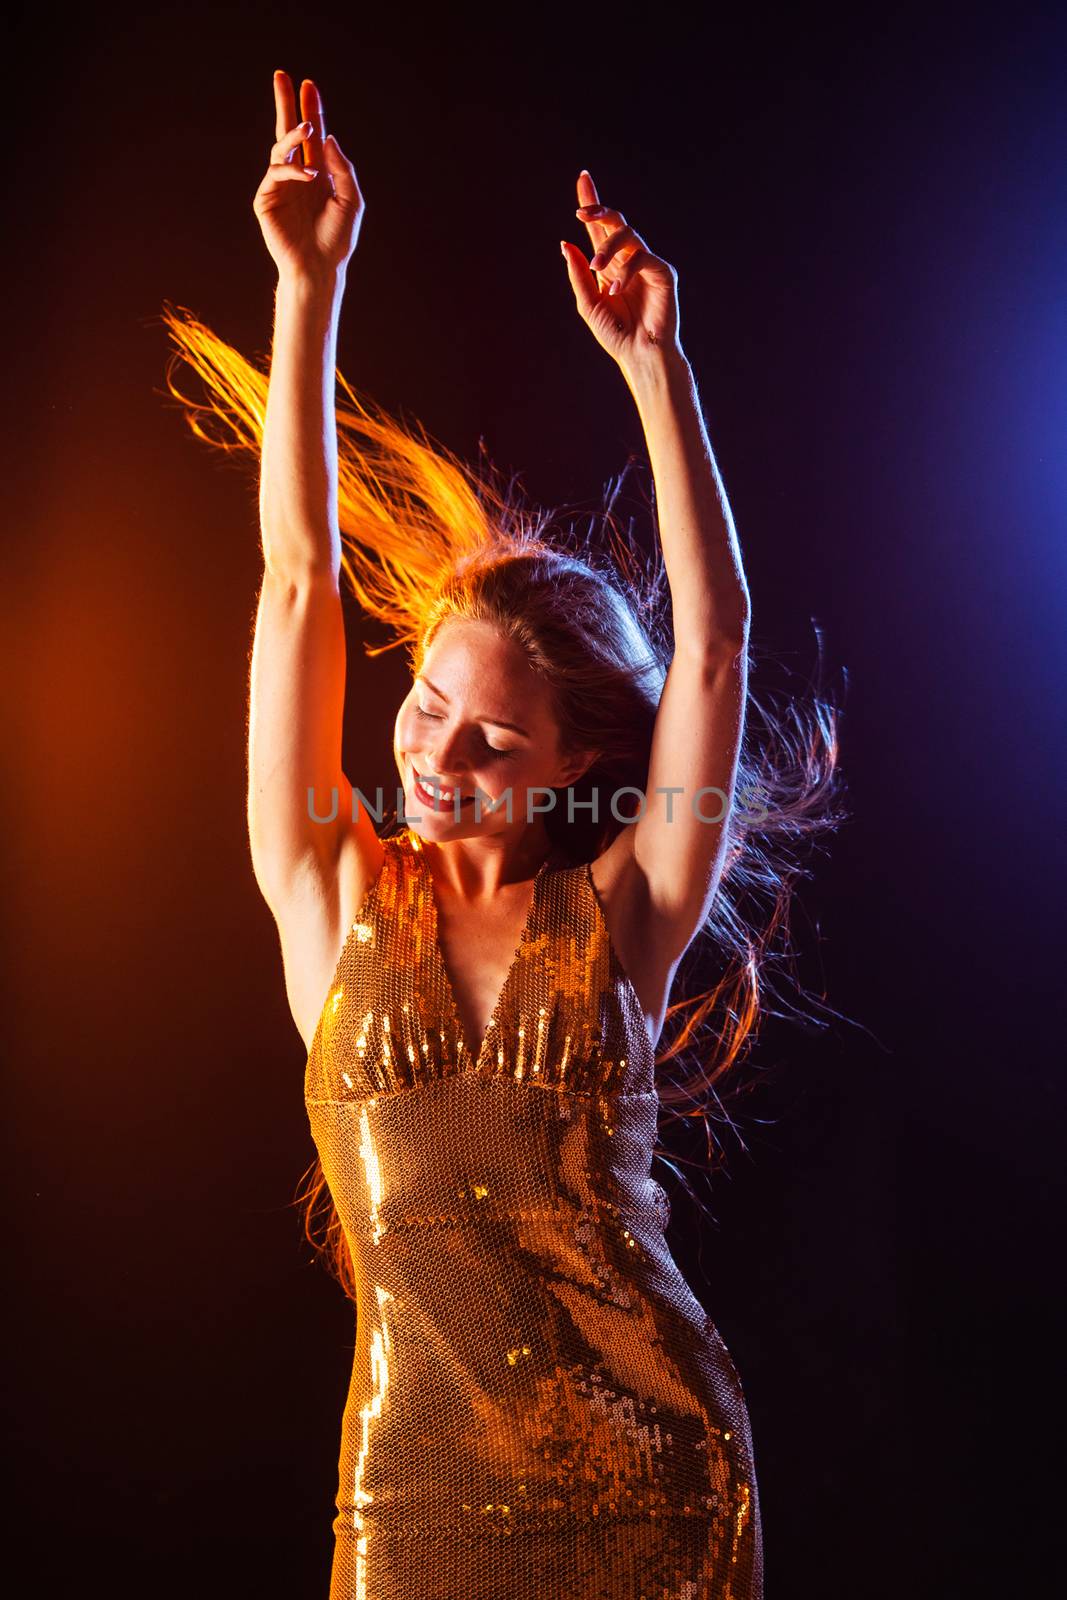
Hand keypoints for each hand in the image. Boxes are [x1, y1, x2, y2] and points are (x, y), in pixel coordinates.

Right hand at [252, 72, 362, 280]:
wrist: (319, 267)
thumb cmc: (336, 239)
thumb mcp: (351, 200)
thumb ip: (342, 168)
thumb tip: (327, 137)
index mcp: (318, 173)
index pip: (313, 135)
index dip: (311, 110)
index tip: (308, 85)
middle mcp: (297, 175)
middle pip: (288, 131)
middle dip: (285, 103)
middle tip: (282, 75)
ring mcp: (280, 186)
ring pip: (281, 148)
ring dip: (294, 135)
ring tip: (308, 128)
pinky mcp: (266, 199)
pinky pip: (276, 173)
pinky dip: (292, 170)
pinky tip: (308, 176)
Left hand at [561, 169, 681, 371]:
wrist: (639, 355)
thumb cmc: (616, 334)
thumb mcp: (588, 303)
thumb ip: (578, 274)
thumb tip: (565, 243)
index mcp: (609, 265)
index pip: (599, 228)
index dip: (591, 203)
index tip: (582, 178)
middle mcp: (627, 260)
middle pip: (615, 221)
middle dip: (599, 210)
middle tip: (581, 212)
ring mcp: (646, 264)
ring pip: (627, 235)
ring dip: (608, 248)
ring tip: (597, 268)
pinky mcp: (663, 272)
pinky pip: (643, 257)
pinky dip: (627, 271)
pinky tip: (616, 290)